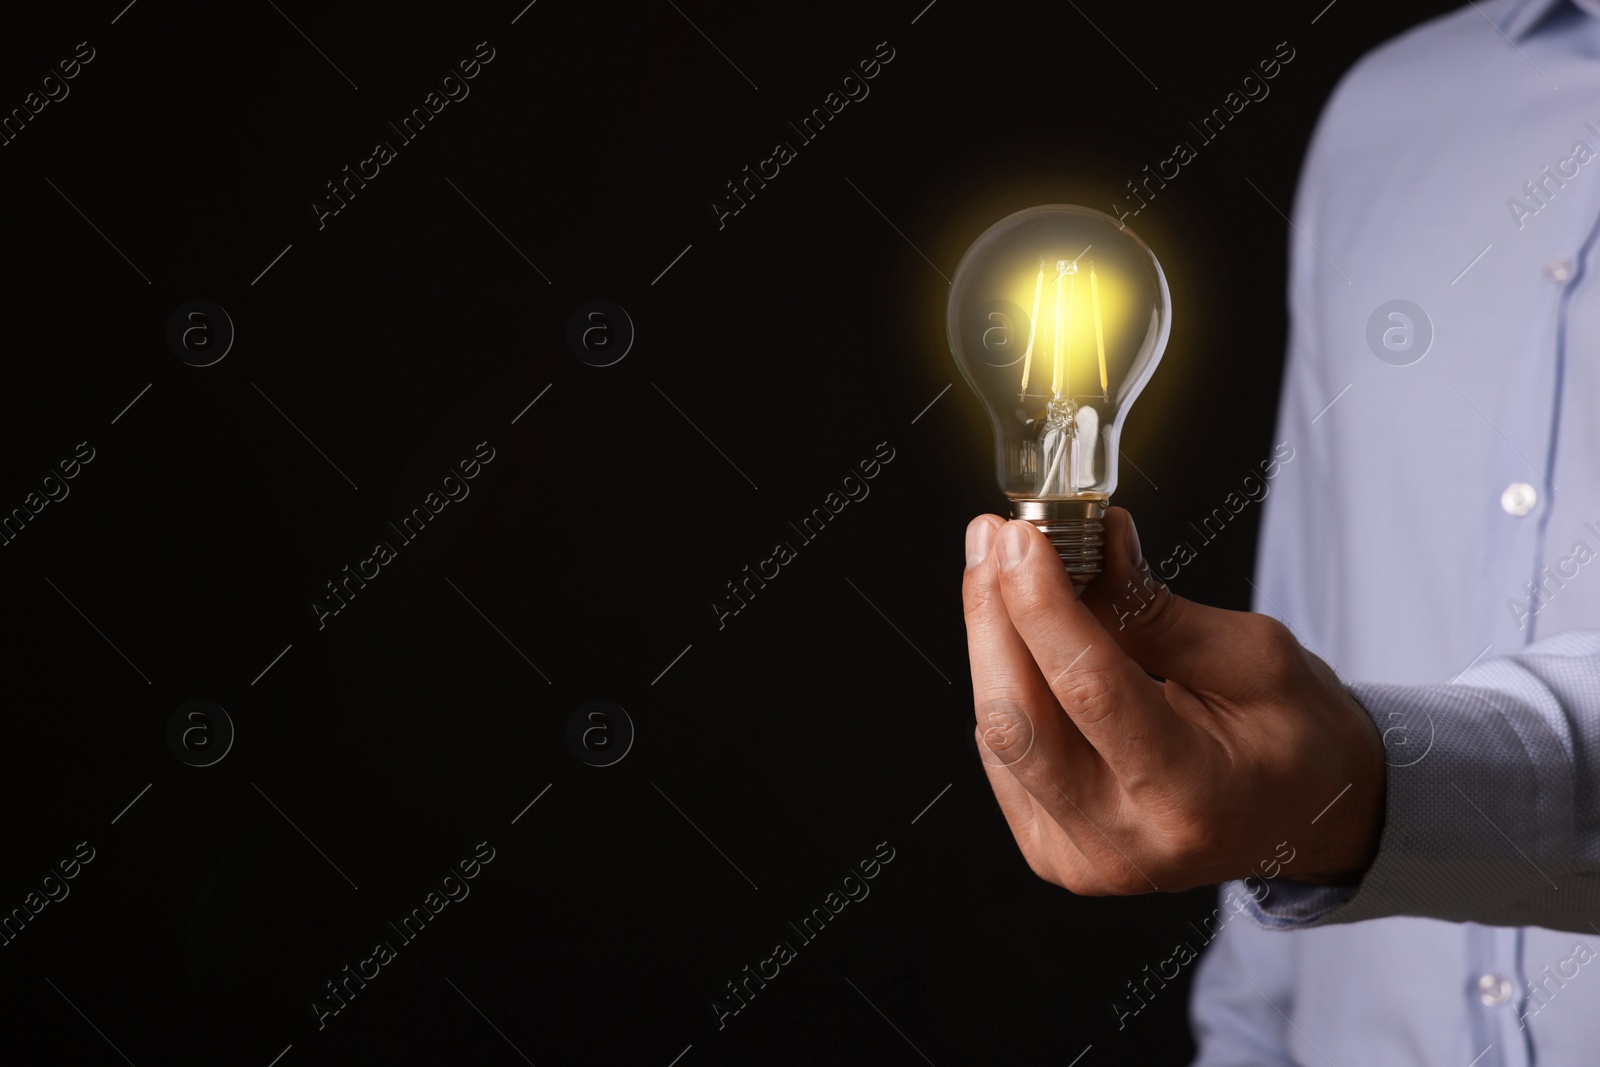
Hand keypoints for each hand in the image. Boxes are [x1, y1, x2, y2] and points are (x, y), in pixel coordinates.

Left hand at [961, 508, 1384, 894]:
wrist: (1306, 823)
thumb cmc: (1296, 740)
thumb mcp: (1255, 659)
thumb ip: (1157, 609)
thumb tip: (1088, 542)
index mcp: (1195, 800)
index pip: (1091, 693)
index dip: (1043, 607)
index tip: (1018, 538)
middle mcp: (1128, 846)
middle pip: (1022, 720)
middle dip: (995, 616)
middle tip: (993, 539)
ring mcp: (1081, 860)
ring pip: (1000, 735)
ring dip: (991, 641)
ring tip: (999, 567)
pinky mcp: (1051, 850)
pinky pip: (1004, 755)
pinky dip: (1006, 684)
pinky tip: (1018, 635)